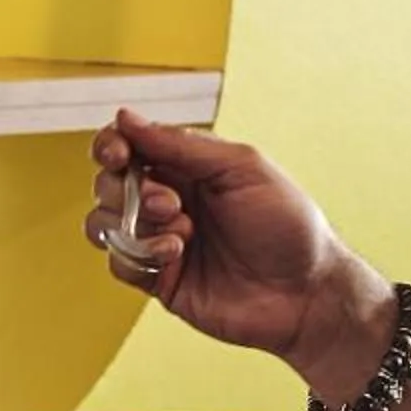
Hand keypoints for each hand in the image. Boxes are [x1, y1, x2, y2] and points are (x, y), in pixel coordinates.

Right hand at [88, 113, 387, 378]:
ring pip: (103, 223)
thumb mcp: (242, 168)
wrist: (307, 293)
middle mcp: (170, 201)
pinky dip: (139, 254)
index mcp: (189, 168)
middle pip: (109, 183)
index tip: (117, 152)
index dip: (111, 145)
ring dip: (132, 222)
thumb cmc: (288, 225)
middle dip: (126, 188)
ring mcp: (162, 241)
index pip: (130, 146)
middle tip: (170, 201)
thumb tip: (127, 118)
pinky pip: (120, 263)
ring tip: (179, 232)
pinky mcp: (160, 280)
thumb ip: (182, 144)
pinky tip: (176, 253)